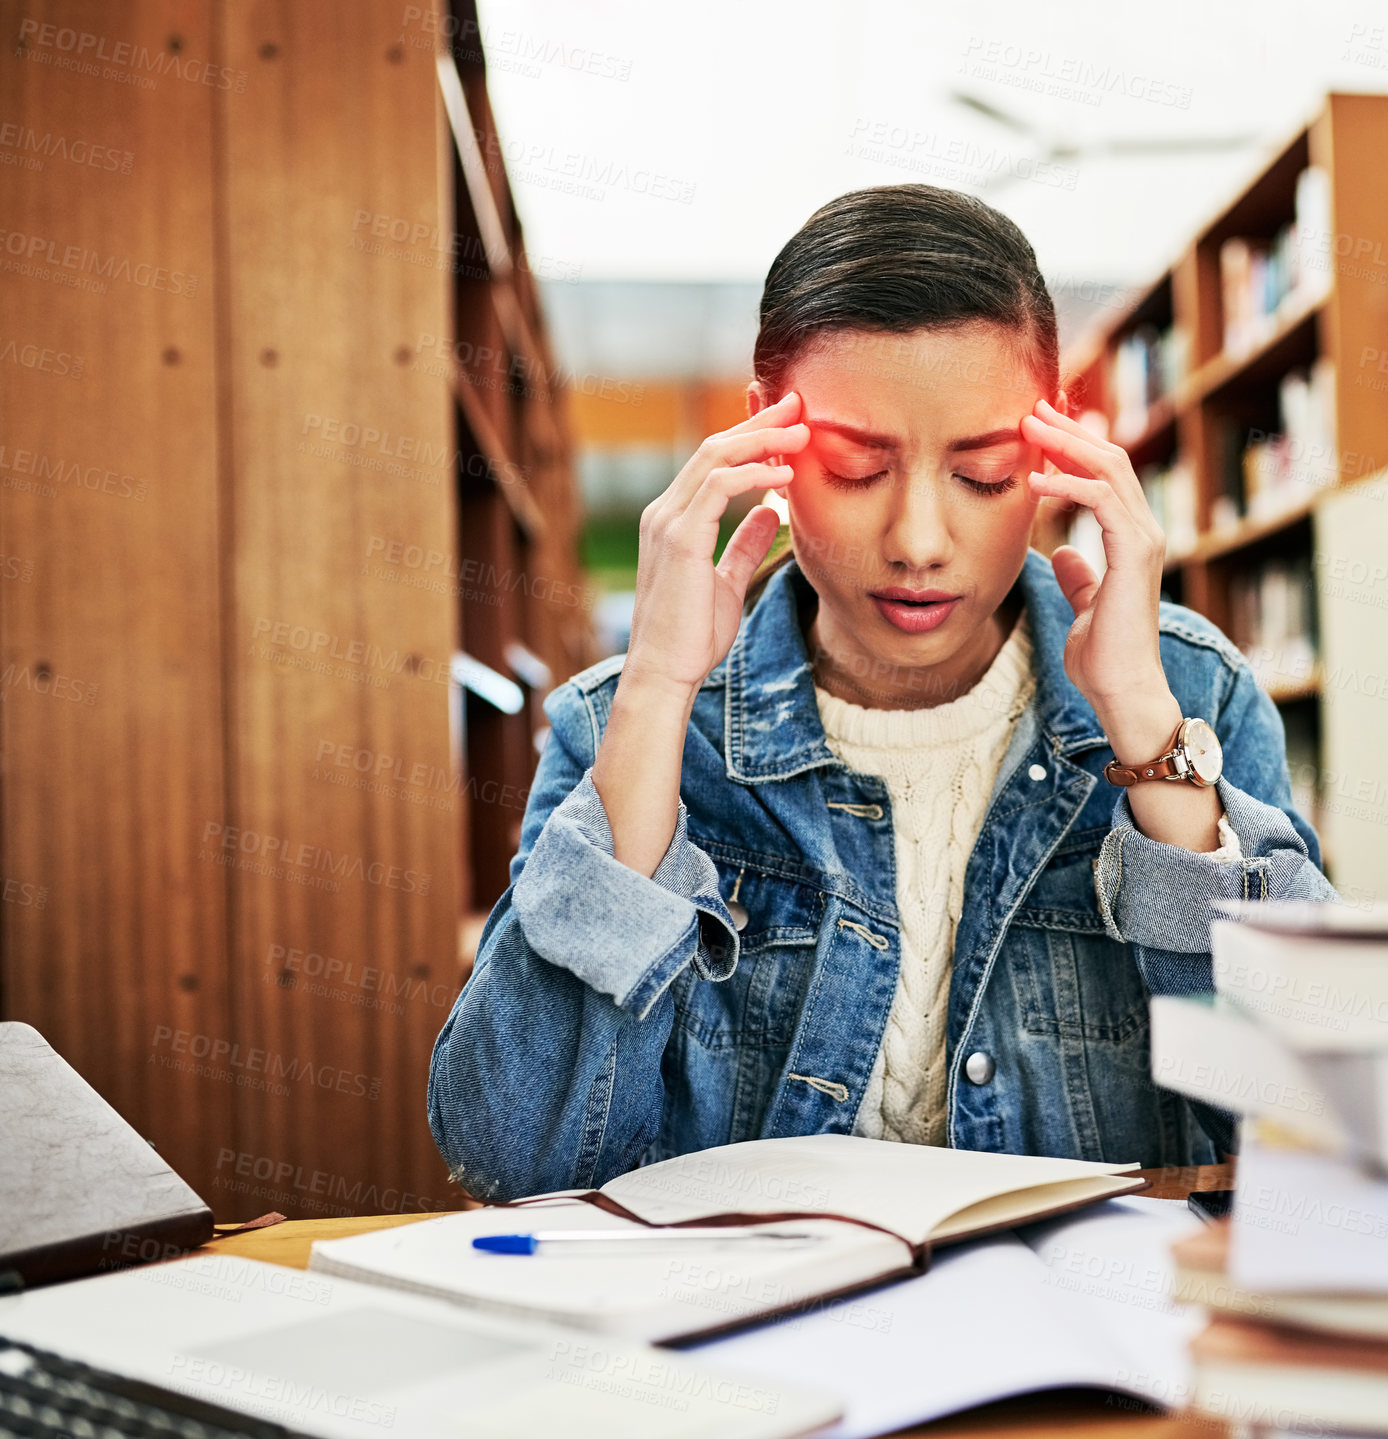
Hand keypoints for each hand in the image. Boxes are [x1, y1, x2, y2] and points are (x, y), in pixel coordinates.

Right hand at [623, 391, 810, 696]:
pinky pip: (717, 486)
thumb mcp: (727, 582)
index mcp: (673, 520)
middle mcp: (664, 512)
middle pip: (714, 446)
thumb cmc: (691, 636)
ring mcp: (668, 522)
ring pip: (715, 456)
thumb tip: (772, 511)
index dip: (752, 437)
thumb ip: (745, 544)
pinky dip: (753, 473)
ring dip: (762, 440)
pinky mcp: (680, 538)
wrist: (665, 673)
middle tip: (800, 405)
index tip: (790, 423)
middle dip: (760, 423)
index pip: (713, 462)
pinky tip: (785, 476)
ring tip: (802, 434)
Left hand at [1019, 399, 1170, 712]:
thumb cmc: (1103, 656)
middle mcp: (1143, 531)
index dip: (1074, 446)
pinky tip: (1034, 480)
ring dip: (1066, 444)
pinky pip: (1102, 501)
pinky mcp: (1134, 554)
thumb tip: (1064, 554)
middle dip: (1069, 430)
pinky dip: (1068, 484)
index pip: (1105, 474)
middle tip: (1032, 407)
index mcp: (1130, 538)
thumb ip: (1079, 577)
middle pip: (1109, 459)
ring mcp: (1143, 540)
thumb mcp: (1083, 606)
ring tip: (1028, 427)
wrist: (1122, 690)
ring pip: (1109, 469)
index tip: (1039, 426)